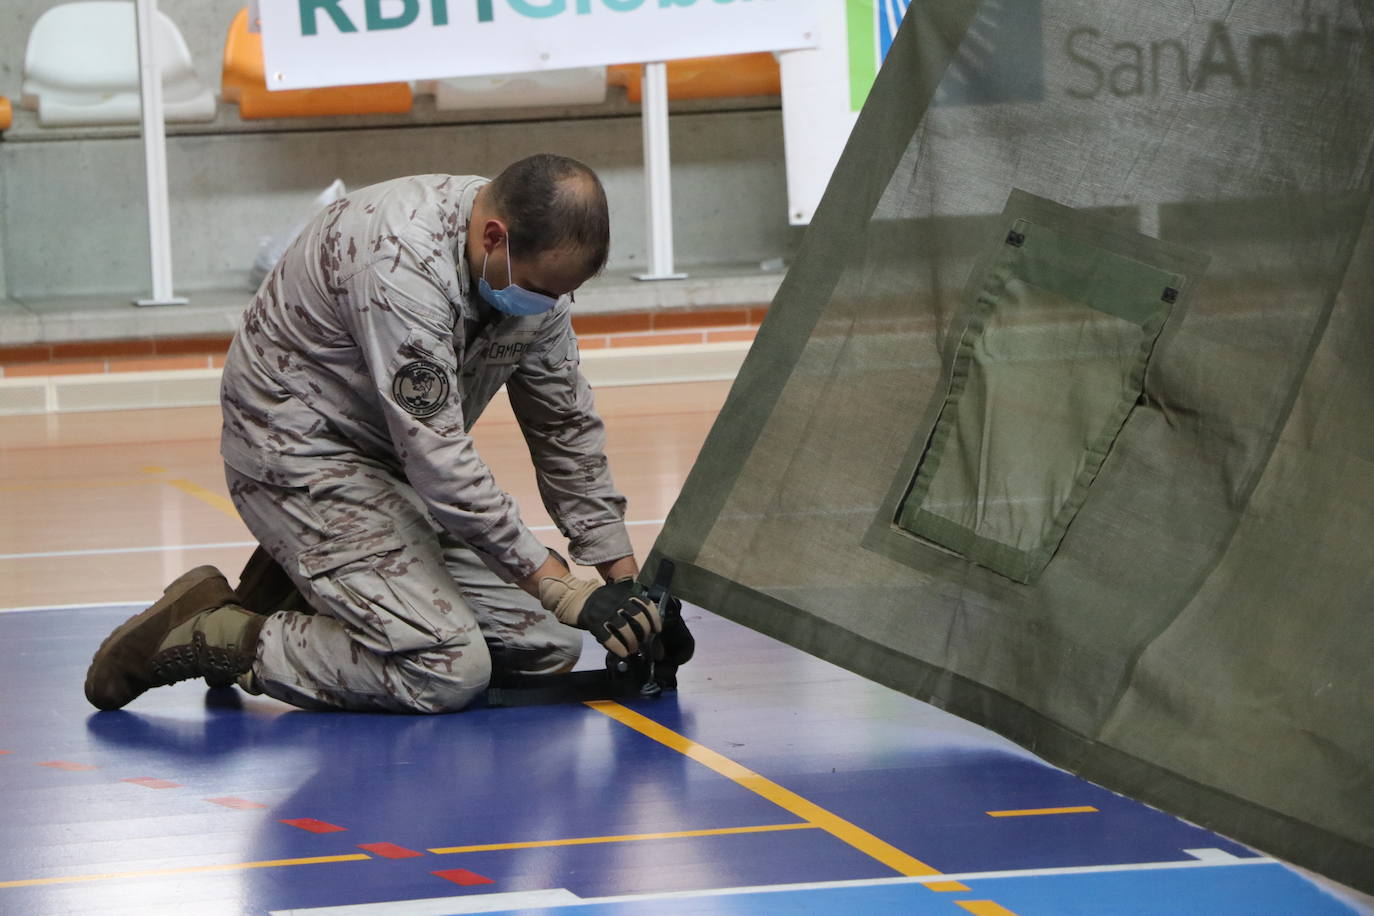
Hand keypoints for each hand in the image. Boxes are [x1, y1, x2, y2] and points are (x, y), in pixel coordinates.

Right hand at [537, 573, 661, 656]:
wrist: (576, 598)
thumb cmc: (602, 602)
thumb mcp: (617, 597)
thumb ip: (631, 607)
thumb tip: (650, 627)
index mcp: (625, 594)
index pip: (646, 605)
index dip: (655, 618)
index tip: (657, 630)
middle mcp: (616, 601)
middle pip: (638, 618)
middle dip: (644, 633)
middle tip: (644, 642)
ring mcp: (605, 611)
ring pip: (624, 629)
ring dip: (632, 642)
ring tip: (633, 649)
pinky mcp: (593, 623)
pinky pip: (608, 638)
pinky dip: (617, 647)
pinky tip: (622, 654)